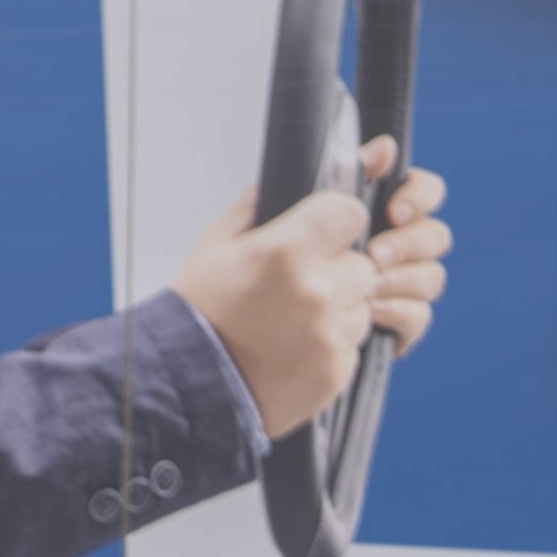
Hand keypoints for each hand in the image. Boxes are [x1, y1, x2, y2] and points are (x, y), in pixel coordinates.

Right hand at [174, 140, 451, 441]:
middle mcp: (317, 292)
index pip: (349, 211)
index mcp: (286, 251)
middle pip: (362, 263)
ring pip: (363, 305)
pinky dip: (334, 342)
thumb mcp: (217, 244)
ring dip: (340, 307)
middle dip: (340, 268)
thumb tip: (289, 174)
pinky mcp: (338, 371)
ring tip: (295, 317)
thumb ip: (258, 205)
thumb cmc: (202, 312)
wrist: (193, 382)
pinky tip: (297, 345)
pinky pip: (354, 344)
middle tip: (303, 281)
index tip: (329, 227)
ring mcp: (330, 335)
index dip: (339, 218)